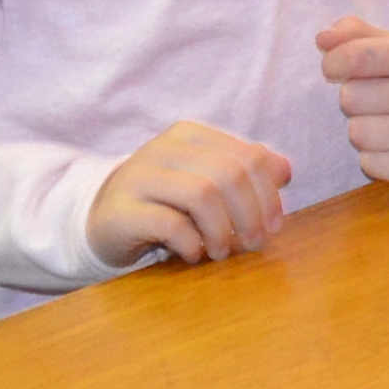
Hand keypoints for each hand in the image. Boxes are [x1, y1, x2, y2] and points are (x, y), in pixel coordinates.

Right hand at [84, 122, 291, 268]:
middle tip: (254, 244)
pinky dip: (192, 244)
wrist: (104, 220)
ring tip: (222, 251)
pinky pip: (170, 225)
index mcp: (191, 135)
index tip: (274, 226)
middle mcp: (164, 148)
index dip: (269, 194)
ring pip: (201, 194)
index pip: (249, 156)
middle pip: (229, 174)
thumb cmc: (167, 203)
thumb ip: (246, 173)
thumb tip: (285, 170)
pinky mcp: (122, 210)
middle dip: (251, 214)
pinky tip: (193, 254)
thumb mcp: (208, 182)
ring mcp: (139, 177)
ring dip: (222, 231)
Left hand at [315, 17, 388, 191]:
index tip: (336, 68)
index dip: (334, 63)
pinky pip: (369, 163)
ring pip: (357, 133)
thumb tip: (323, 39)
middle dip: (353, 99)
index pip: (355, 56)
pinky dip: (374, 158)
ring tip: (387, 124)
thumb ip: (354, 35)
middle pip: (350, 97)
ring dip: (362, 129)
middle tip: (378, 101)